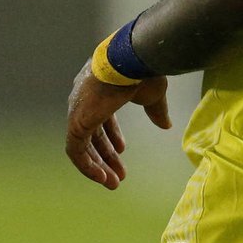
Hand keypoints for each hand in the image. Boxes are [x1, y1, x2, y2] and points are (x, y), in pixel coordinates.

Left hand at [64, 60, 171, 188]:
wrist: (133, 59)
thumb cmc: (143, 71)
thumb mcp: (152, 95)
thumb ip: (156, 111)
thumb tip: (166, 126)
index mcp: (100, 89)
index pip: (101, 117)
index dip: (112, 136)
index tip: (122, 150)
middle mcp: (84, 99)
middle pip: (93, 133)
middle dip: (106, 156)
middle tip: (119, 175)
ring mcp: (79, 110)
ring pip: (82, 146)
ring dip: (97, 166)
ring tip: (113, 182)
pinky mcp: (77, 121)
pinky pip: (76, 151)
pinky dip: (87, 166)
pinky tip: (103, 177)